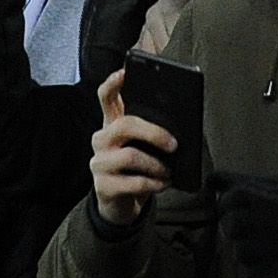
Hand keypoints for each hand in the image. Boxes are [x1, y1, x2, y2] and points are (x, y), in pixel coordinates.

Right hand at [89, 72, 177, 227]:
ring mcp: (99, 163)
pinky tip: (163, 183)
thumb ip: (151, 131)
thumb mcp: (143, 146)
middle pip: (124, 125)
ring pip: (130, 156)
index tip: (125, 72)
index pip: (106, 96)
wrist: (121, 204)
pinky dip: (153, 184)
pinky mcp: (103, 186)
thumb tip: (178, 125)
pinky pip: (133, 182)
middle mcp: (102, 139)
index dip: (113, 83)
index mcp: (111, 123)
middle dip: (153, 132)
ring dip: (156, 164)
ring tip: (168, 170)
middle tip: (174, 143)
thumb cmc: (137, 168)